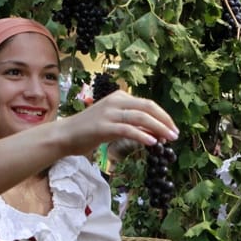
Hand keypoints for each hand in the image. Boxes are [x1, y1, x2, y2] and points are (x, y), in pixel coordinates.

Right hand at [59, 91, 178, 155]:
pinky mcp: (103, 127)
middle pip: (148, 107)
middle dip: (164, 121)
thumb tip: (155, 132)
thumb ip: (133, 124)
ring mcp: (109, 113)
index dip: (163, 116)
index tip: (172, 129)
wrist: (65, 135)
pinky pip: (128, 129)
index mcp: (120, 97)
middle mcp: (116, 101)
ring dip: (158, 128)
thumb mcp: (115, 123)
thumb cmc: (90, 131)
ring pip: (140, 117)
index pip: (148, 104)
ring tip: (168, 139)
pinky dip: (142, 135)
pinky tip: (152, 143)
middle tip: (175, 134)